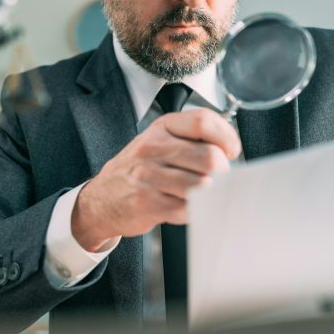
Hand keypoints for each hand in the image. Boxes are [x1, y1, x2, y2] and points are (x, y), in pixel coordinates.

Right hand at [72, 109, 241, 251]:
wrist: (101, 198)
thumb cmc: (138, 170)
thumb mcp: (159, 142)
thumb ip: (192, 140)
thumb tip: (230, 152)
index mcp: (162, 128)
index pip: (202, 122)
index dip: (226, 137)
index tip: (231, 151)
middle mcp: (153, 148)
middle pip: (209, 157)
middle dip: (222, 172)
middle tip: (218, 179)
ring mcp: (148, 176)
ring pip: (202, 186)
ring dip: (210, 194)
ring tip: (202, 195)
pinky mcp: (148, 203)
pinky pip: (188, 209)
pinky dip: (195, 211)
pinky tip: (187, 207)